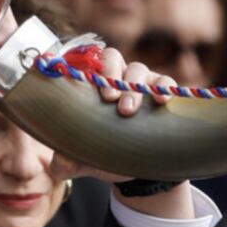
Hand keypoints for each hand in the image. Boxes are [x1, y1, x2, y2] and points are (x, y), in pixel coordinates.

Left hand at [48, 47, 193, 218]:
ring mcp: (140, 82)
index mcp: (91, 85)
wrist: (136, 168)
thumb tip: (60, 164)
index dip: (84, 67)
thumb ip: (65, 163)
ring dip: (133, 86)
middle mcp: (115, 77)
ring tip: (127, 110)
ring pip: (138, 69)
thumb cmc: (103, 153)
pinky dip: (163, 86)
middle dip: (109, 74)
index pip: (84, 63)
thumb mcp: (83, 159)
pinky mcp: (162, 91)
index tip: (85, 84)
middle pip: (111, 58)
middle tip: (108, 97)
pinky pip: (165, 81)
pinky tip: (161, 100)